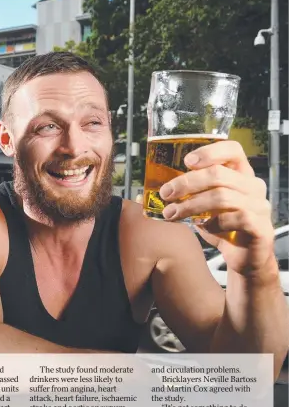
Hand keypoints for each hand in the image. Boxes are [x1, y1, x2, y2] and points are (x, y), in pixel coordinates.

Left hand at [158, 140, 274, 276]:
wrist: (243, 257)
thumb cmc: (221, 226)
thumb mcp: (202, 206)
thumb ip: (186, 195)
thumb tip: (146, 195)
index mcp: (240, 174)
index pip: (232, 150)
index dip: (210, 152)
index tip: (186, 162)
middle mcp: (253, 186)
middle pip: (218, 173)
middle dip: (186, 183)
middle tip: (166, 193)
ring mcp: (259, 205)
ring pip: (222, 196)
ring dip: (191, 204)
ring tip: (171, 213)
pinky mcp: (261, 226)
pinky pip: (235, 218)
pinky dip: (214, 223)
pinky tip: (203, 227)